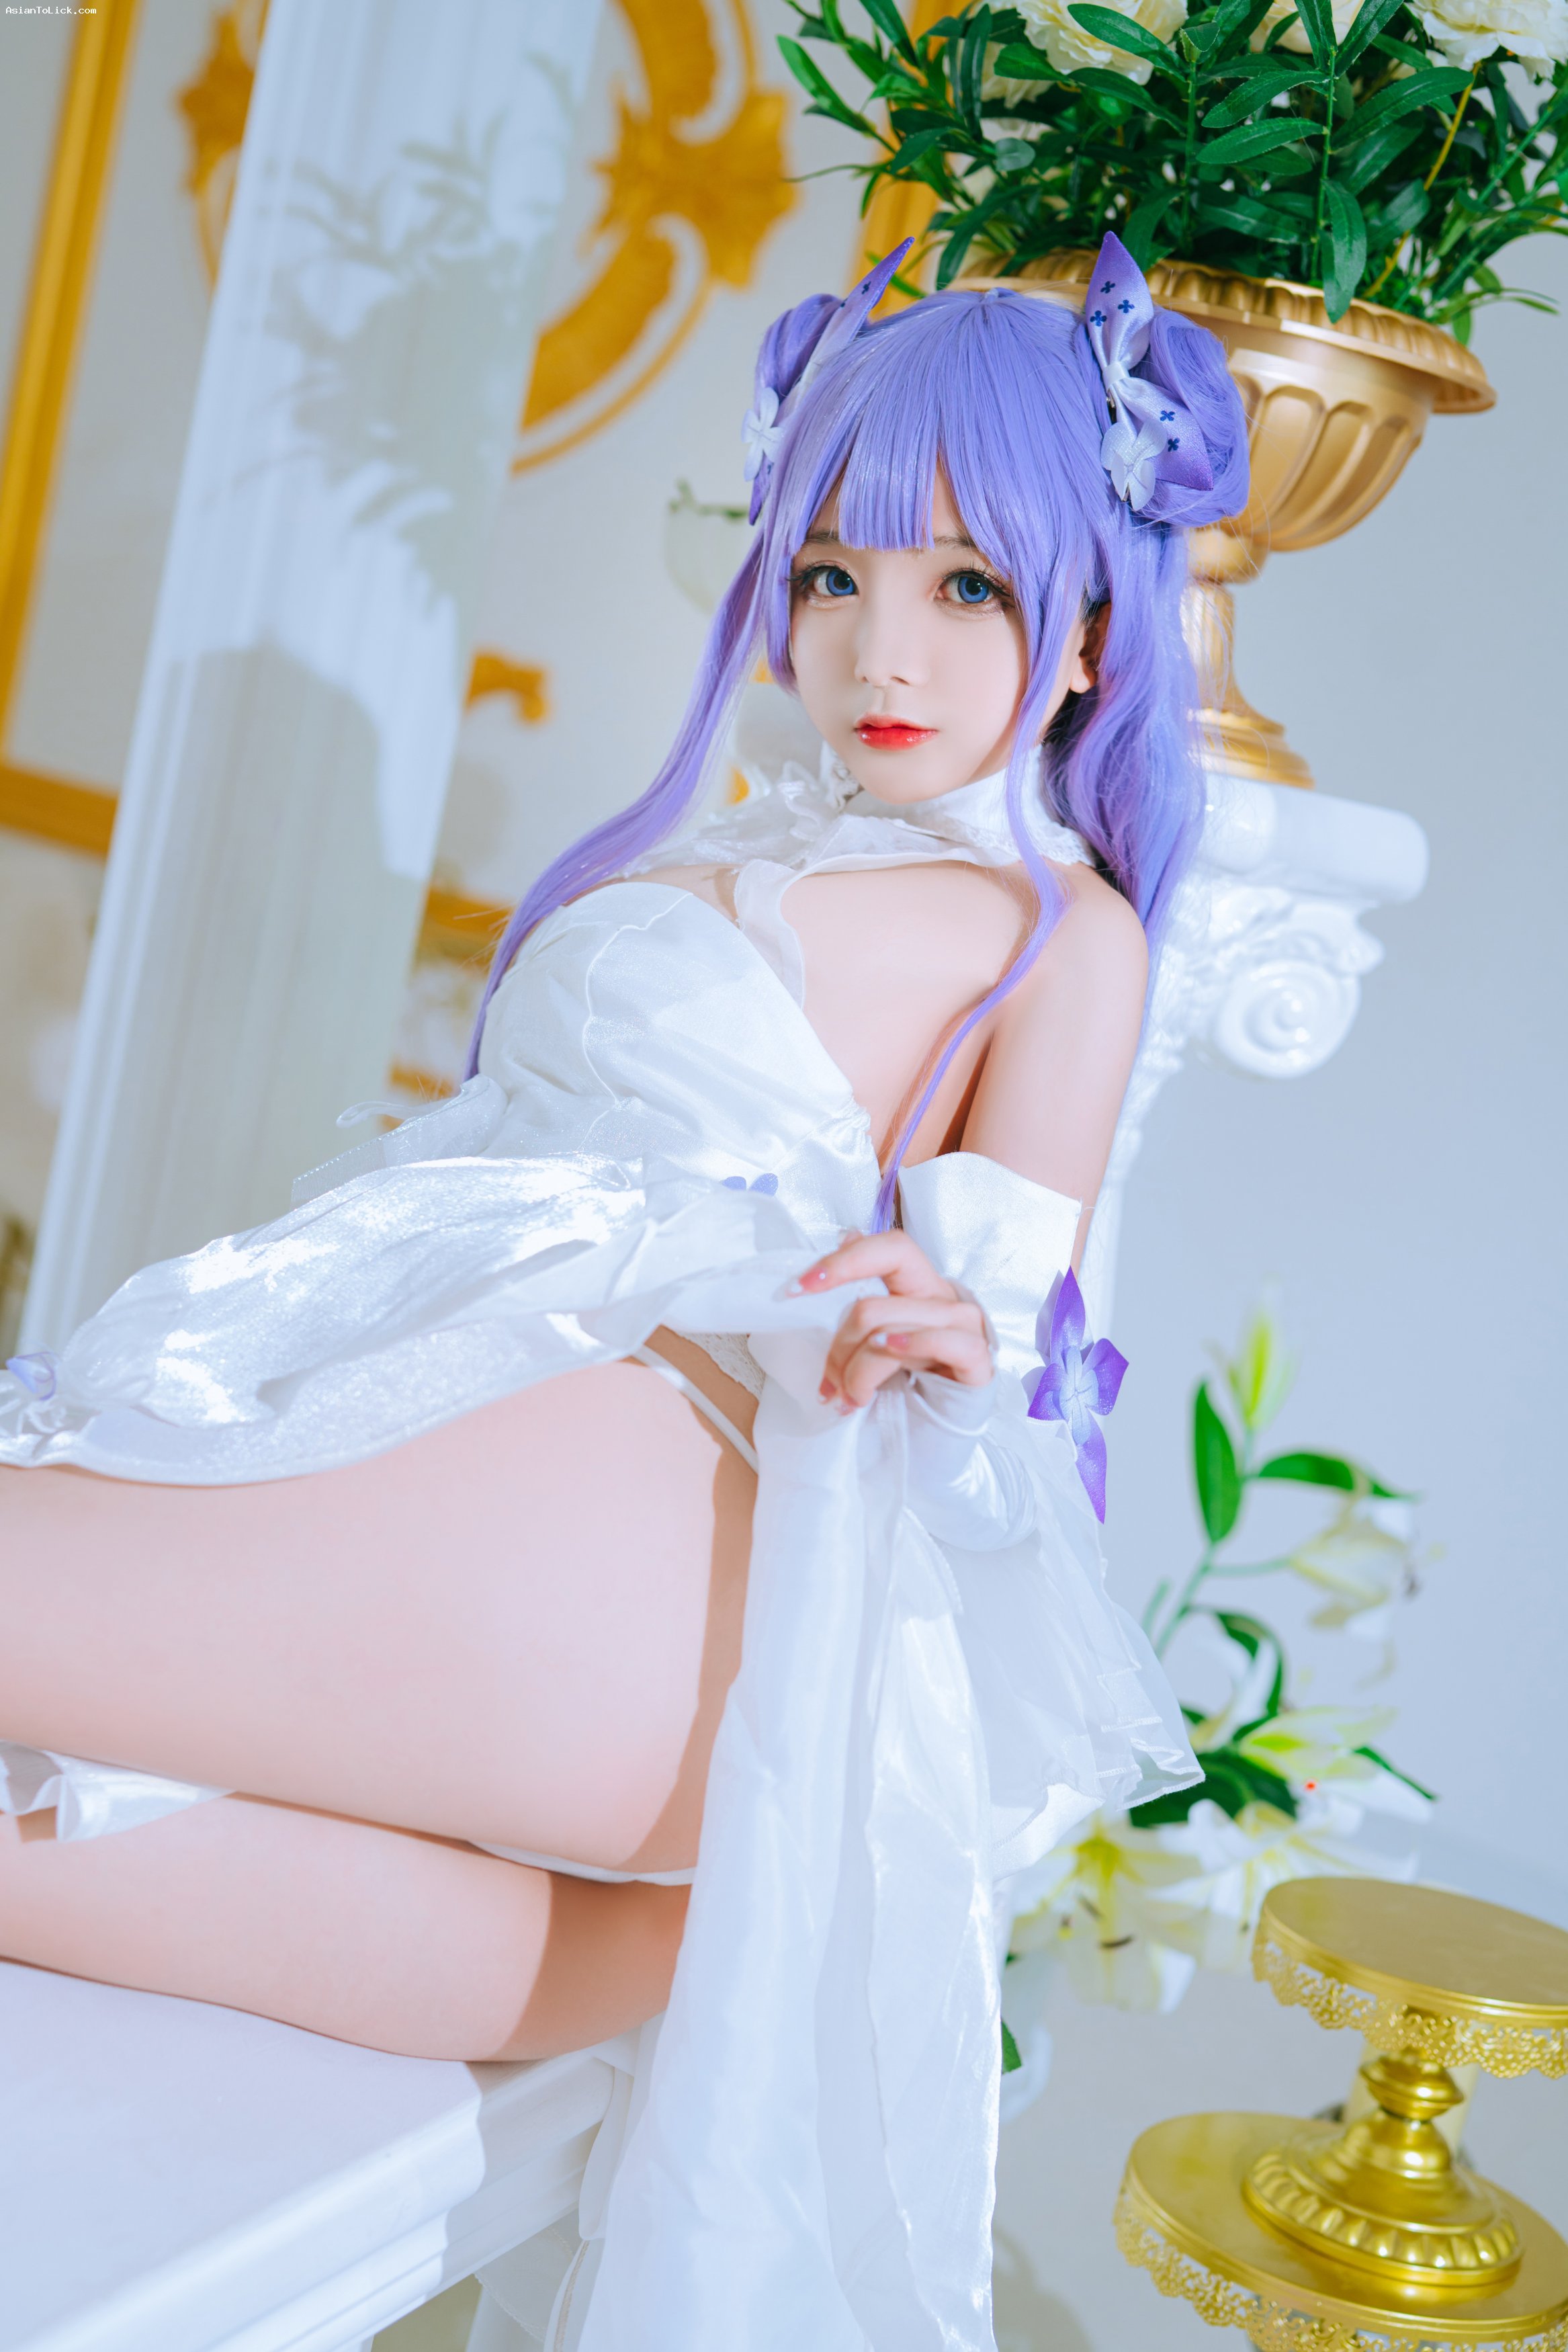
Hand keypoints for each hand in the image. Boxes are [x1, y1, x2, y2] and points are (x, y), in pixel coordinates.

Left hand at [793, 1230, 992, 1411]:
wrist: (948, 1423)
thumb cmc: (911, 1377)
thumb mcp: (880, 1333)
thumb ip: (865, 1289)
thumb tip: (846, 1235)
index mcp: (918, 1285)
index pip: (890, 1248)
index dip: (843, 1262)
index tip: (797, 1289)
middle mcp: (943, 1299)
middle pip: (871, 1308)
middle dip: (838, 1351)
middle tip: (828, 1384)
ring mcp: (964, 1326)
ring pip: (890, 1335)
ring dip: (857, 1376)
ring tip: (848, 1400)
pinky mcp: (978, 1358)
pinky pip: (940, 1342)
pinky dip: (907, 1352)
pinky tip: (886, 1372)